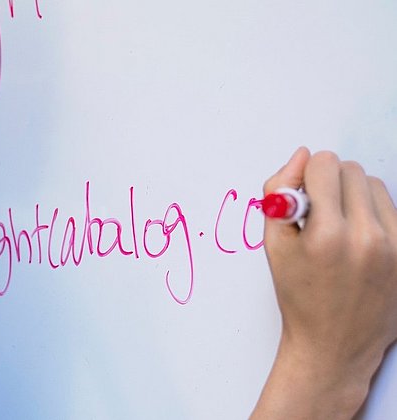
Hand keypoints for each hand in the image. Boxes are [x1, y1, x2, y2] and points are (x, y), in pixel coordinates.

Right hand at [252, 147, 396, 418]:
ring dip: (355, 195)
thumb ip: (278, 193)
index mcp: (326, 235)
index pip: (324, 164)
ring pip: (376, 185)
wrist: (334, 344)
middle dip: (330, 183)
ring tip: (340, 226)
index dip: (306, 176)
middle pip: (351, 169)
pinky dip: (375, 214)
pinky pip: (394, 208)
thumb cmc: (298, 296)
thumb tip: (301, 155)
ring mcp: (395, 247)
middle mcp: (366, 237)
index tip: (302, 197)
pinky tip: (360, 239)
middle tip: (319, 212)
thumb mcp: (273, 245)